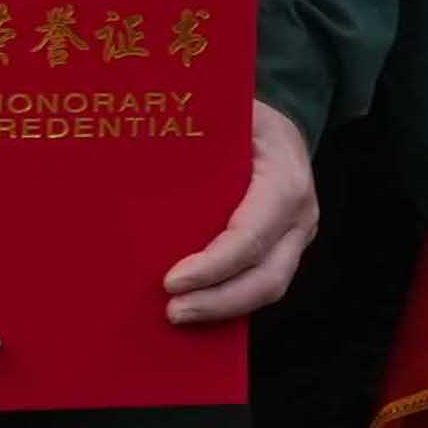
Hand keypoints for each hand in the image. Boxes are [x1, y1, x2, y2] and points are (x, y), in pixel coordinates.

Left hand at [162, 102, 322, 324]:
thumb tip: (128, 154)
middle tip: (172, 312)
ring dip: (223, 308)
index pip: (251, 235)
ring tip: (178, 315)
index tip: (171, 281)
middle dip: (219, 301)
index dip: (214, 265)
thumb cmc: (243, 116)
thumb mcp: (225, 112)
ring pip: (268, 287)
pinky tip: (195, 309)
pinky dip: (228, 300)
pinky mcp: (284, 250)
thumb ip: (194, 136)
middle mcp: (299, 216)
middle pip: (267, 276)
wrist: (281, 126)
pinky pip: (260, 282)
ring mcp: (296, 238)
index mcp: (285, 180)